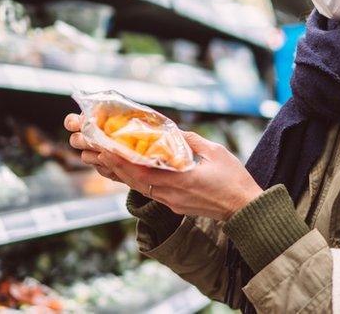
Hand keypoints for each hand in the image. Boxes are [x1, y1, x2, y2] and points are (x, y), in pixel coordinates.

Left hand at [65, 112, 261, 220]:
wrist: (244, 209)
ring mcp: (171, 202)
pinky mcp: (175, 205)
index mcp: (177, 180)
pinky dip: (136, 180)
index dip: (118, 160)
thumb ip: (190, 141)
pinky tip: (130, 171)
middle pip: (133, 180)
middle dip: (112, 164)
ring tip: (104, 159)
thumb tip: (172, 130)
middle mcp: (169, 194)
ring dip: (121, 173)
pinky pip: (150, 191)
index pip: (140, 171)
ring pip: (139, 187)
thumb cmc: (233, 180)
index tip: (102, 148)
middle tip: (94, 149)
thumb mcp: (214, 152)